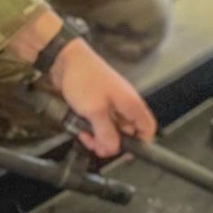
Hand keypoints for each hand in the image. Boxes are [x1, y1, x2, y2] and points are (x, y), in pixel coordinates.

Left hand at [49, 38, 155, 158]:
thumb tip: (113, 148)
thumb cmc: (84, 77)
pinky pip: (100, 121)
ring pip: (111, 128)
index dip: (140, 143)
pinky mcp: (99, 101)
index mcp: (131, 103)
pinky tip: (80, 127)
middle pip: (127, 132)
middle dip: (112, 142)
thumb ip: (105, 132)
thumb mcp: (94, 111)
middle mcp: (125, 103)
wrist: (66, 60)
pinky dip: (92, 127)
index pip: (147, 128)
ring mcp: (112, 102)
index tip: (126, 152)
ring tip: (86, 136)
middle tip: (97, 146)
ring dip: (99, 136)